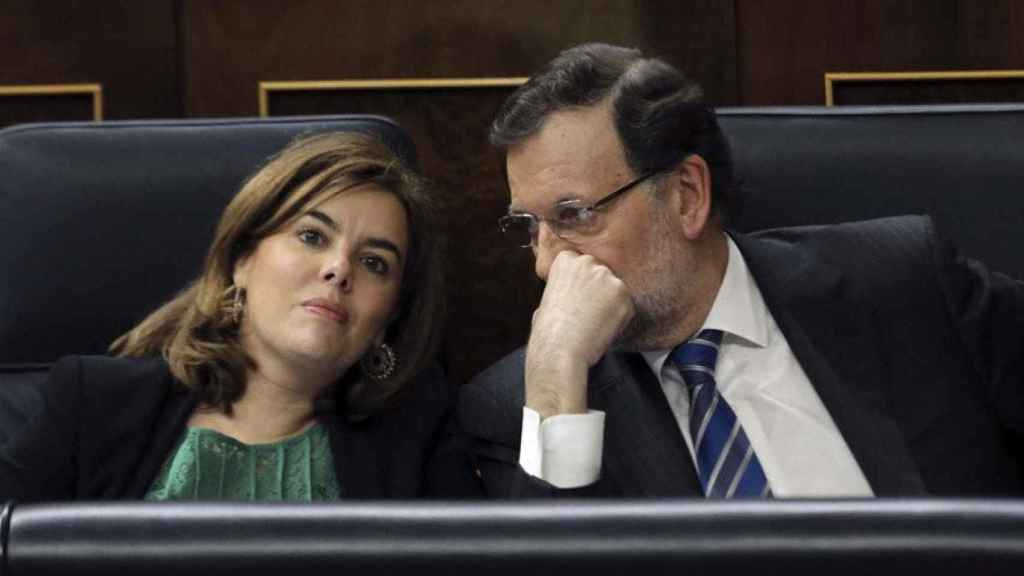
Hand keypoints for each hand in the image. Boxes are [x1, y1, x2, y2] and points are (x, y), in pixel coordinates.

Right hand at [524, 250, 634, 417]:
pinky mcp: (624, 294)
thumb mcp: (548, 299)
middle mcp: (588, 262)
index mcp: (566, 260)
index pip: (582, 264)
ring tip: (594, 323)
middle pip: (601, 273)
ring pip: (616, 289)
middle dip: (599, 290)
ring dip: (610, 304)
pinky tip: (603, 328)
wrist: (560, 349)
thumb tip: (572, 294)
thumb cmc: (549, 331)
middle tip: (588, 312)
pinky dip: (620, 318)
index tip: (578, 298)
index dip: (582, 283)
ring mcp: (608, 277)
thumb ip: (565, 288)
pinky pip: (627, 306)